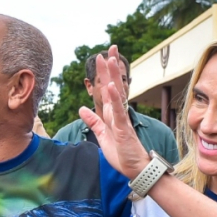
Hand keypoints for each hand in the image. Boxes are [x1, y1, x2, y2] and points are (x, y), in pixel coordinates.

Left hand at [79, 45, 149, 179]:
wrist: (135, 168)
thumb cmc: (122, 152)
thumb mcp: (102, 135)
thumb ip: (93, 121)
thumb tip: (81, 108)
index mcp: (112, 113)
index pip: (107, 89)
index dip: (104, 73)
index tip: (102, 56)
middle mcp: (118, 112)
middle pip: (114, 85)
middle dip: (111, 67)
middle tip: (111, 48)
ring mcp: (122, 119)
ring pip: (117, 94)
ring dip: (114, 76)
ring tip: (111, 59)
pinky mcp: (123, 129)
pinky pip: (118, 111)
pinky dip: (114, 99)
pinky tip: (110, 86)